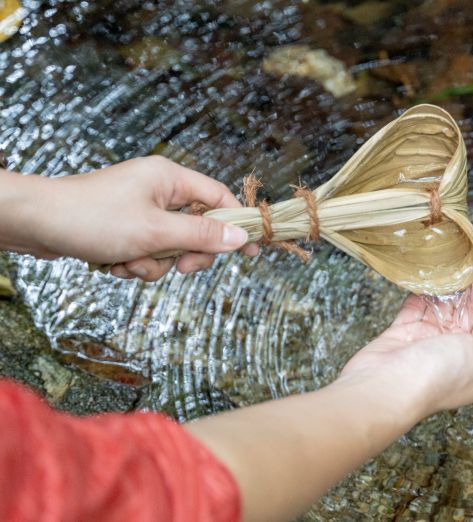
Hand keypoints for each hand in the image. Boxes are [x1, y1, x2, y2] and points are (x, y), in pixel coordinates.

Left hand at [24, 156, 258, 280]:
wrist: (35, 223)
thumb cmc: (94, 219)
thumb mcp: (156, 232)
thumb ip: (201, 236)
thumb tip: (241, 238)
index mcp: (171, 178)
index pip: (220, 198)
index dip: (237, 225)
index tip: (252, 253)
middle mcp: (159, 189)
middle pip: (197, 227)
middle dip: (185, 253)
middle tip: (178, 268)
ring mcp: (141, 209)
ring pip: (170, 246)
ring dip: (154, 263)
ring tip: (128, 263)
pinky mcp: (124, 226)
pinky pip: (147, 251)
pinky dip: (135, 263)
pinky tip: (113, 264)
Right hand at [339, 250, 472, 419]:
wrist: (387, 384)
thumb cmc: (438, 374)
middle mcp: (454, 352)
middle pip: (472, 311)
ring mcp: (427, 341)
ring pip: (446, 305)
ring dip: (456, 281)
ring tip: (463, 256)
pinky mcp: (403, 332)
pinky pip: (417, 305)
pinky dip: (425, 289)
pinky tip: (434, 271)